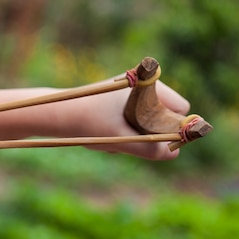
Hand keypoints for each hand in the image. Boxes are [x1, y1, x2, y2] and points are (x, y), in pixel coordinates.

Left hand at [56, 80, 190, 160]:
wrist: (57, 116)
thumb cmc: (89, 123)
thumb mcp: (121, 139)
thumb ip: (150, 148)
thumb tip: (174, 154)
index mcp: (147, 84)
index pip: (181, 108)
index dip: (174, 127)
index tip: (157, 140)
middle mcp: (142, 85)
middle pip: (164, 118)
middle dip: (149, 134)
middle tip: (126, 137)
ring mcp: (131, 94)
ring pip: (148, 124)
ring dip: (134, 137)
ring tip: (110, 137)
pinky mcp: (120, 104)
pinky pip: (134, 125)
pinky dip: (123, 134)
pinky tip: (104, 136)